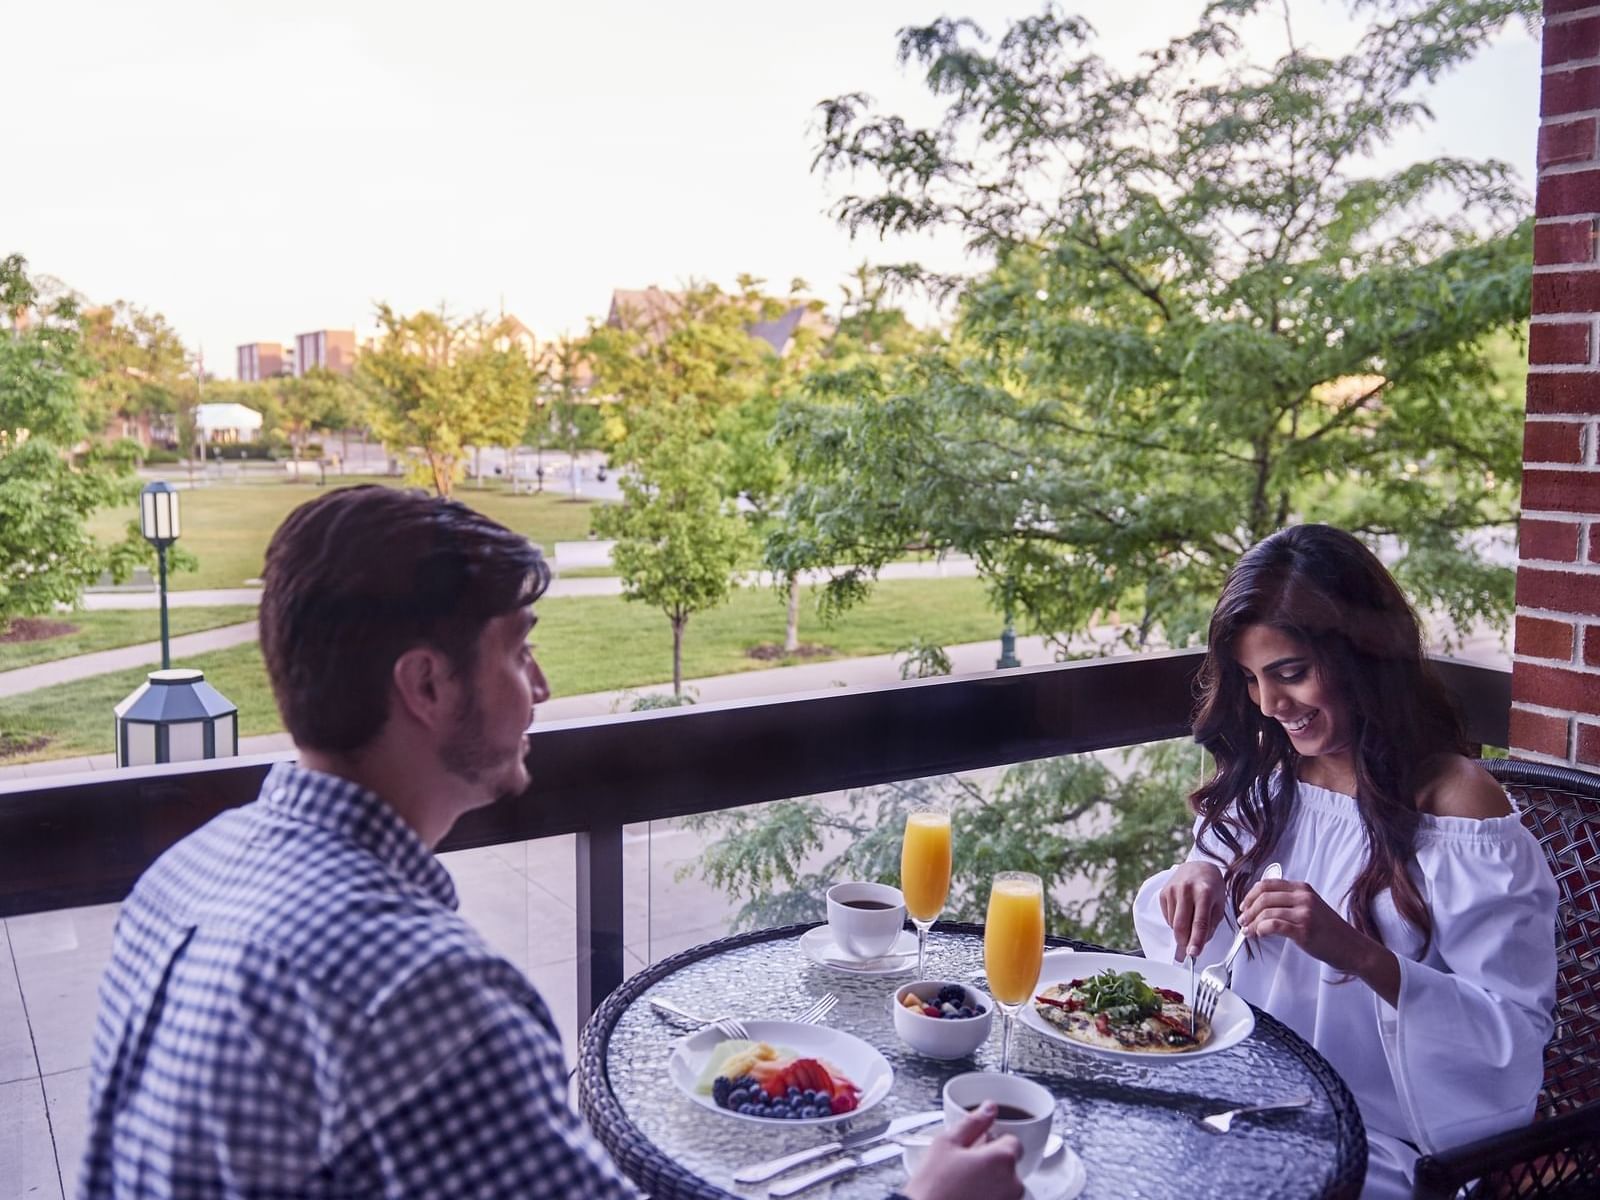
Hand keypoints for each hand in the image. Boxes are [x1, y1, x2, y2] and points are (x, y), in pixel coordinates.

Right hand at [902, 1102, 1024, 1199]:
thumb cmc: (933, 1187)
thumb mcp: (946, 1143)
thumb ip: (973, 1122)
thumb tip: (989, 1108)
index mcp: (1002, 1159)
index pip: (1012, 1140)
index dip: (992, 1141)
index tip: (976, 1148)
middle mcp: (1013, 1184)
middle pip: (1009, 1164)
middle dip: (991, 1162)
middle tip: (964, 1168)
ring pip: (1004, 1184)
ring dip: (990, 1181)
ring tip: (963, 1185)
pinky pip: (1000, 1198)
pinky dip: (988, 1196)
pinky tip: (966, 1196)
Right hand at [1159, 861, 1225, 959]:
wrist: (1198, 867)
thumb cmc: (1212, 888)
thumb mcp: (1219, 905)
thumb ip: (1210, 926)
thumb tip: (1197, 945)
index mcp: (1204, 893)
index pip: (1199, 922)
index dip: (1196, 940)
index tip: (1193, 954)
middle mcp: (1186, 890)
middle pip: (1181, 925)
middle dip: (1184, 942)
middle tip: (1188, 952)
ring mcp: (1172, 890)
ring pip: (1173, 923)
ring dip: (1181, 932)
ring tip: (1190, 921)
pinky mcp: (1163, 893)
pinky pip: (1167, 917)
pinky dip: (1175, 923)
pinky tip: (1183, 913)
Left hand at [1240, 877, 1399, 1005]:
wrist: (1353, 948)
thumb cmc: (1330, 930)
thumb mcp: (1311, 906)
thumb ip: (1290, 901)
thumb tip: (1260, 905)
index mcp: (1303, 888)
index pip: (1267, 884)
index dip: (1250, 895)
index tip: (1244, 906)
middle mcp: (1304, 897)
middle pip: (1263, 896)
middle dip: (1248, 909)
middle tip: (1242, 920)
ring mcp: (1305, 913)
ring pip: (1266, 911)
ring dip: (1252, 922)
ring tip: (1248, 931)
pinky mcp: (1304, 930)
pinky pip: (1274, 925)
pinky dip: (1261, 929)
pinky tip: (1258, 934)